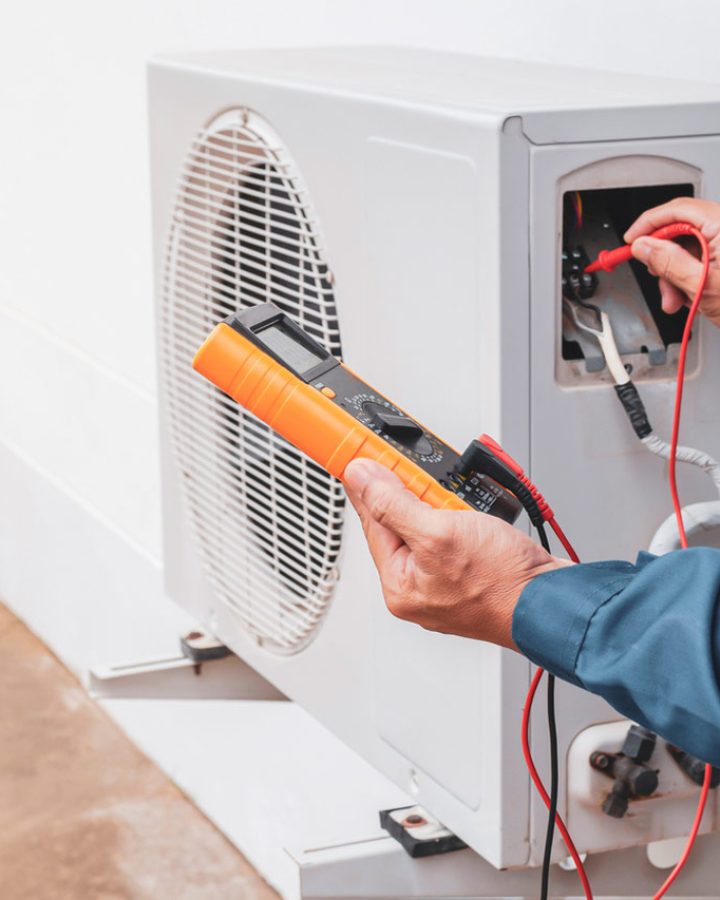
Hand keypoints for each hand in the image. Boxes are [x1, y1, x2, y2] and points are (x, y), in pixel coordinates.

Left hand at [343, 458, 569, 648]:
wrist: (554, 601)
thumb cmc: (503, 582)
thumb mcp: (438, 533)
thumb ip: (393, 504)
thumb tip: (361, 479)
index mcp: (399, 585)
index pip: (371, 522)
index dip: (369, 485)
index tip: (362, 457)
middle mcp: (418, 588)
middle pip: (399, 523)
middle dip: (414, 496)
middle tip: (429, 482)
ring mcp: (445, 582)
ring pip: (429, 525)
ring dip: (443, 505)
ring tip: (461, 506)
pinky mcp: (470, 573)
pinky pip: (453, 534)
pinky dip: (461, 517)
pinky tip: (473, 514)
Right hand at [624, 198, 719, 326]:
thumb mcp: (703, 285)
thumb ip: (669, 261)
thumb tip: (644, 245)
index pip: (678, 210)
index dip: (649, 224)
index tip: (631, 241)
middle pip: (681, 231)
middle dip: (663, 258)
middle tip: (657, 281)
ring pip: (689, 248)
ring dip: (675, 274)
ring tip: (676, 300)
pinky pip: (703, 259)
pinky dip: (690, 278)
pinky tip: (690, 297)